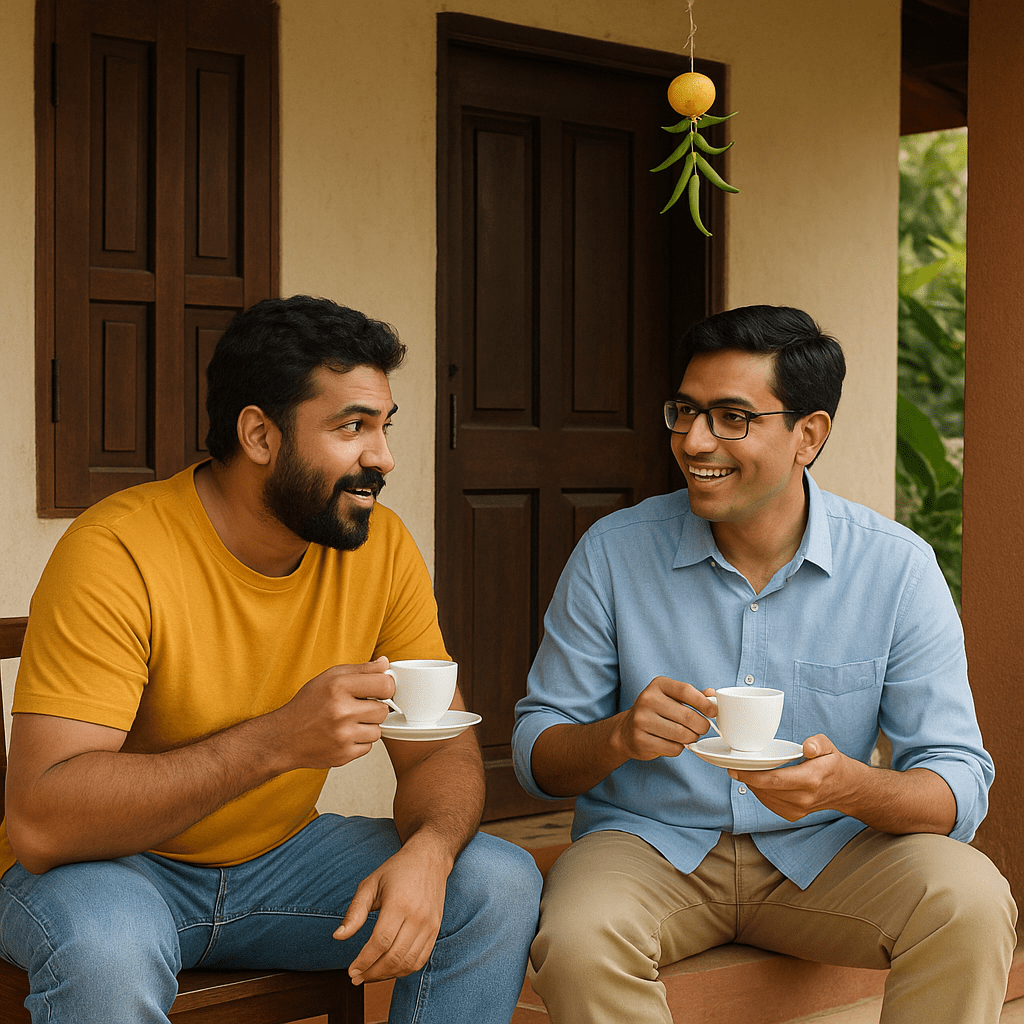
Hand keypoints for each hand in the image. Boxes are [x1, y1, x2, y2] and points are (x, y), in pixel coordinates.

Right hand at [273, 657, 396, 770]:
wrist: (284, 737)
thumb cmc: (307, 705)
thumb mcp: (330, 677)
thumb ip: (361, 669)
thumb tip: (384, 663)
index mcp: (339, 687)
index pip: (385, 684)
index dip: (386, 687)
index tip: (381, 689)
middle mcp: (341, 711)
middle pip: (383, 710)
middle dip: (374, 709)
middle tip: (358, 708)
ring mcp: (343, 735)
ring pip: (378, 731)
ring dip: (367, 727)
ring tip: (349, 722)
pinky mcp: (344, 754)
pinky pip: (368, 747)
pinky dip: (359, 742)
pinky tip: (344, 735)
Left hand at [333, 841, 448, 984]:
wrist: (429, 858)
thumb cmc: (397, 870)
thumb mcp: (371, 884)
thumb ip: (355, 911)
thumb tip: (338, 936)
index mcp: (399, 904)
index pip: (380, 942)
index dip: (364, 961)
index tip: (352, 970)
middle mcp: (417, 917)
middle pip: (394, 957)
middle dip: (372, 973)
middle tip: (357, 977)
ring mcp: (429, 925)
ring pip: (408, 962)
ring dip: (387, 975)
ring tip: (370, 975)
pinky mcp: (435, 929)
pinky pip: (421, 959)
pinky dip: (404, 970)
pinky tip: (390, 969)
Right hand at [611, 677, 717, 761]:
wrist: (627, 730)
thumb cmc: (656, 712)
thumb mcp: (672, 697)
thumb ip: (693, 695)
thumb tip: (711, 694)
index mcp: (658, 685)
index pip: (686, 691)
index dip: (704, 703)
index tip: (713, 712)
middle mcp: (647, 700)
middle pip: (687, 716)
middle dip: (702, 726)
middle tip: (702, 728)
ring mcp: (642, 720)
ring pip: (682, 734)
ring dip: (691, 738)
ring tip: (689, 736)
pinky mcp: (641, 740)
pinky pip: (673, 748)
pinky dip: (679, 748)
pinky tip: (673, 743)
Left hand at [729, 734, 849, 820]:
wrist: (846, 789)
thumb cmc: (833, 764)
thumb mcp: (829, 747)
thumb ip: (818, 743)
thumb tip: (808, 747)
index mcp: (811, 779)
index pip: (775, 780)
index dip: (753, 775)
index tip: (736, 769)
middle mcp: (804, 797)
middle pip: (767, 789)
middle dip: (747, 779)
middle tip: (733, 768)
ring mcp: (799, 809)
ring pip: (766, 798)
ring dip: (752, 786)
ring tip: (745, 773)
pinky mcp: (794, 814)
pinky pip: (770, 804)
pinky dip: (761, 793)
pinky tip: (757, 783)